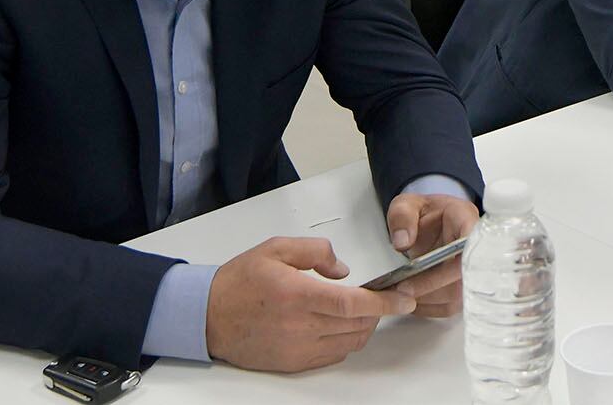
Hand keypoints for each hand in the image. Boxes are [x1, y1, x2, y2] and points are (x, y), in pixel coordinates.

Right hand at [206, 237, 416, 372]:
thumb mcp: (276, 248)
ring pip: (350, 342)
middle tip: (381, 296)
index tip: (406, 298)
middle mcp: (301, 327)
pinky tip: (339, 325)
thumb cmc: (240, 281)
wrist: (206, 316)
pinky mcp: (294, 363)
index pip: (354, 304)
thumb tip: (343, 271)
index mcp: (298, 295)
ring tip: (359, 309)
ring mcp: (298, 349)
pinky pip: (333, 355)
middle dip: (378, 311)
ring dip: (363, 326)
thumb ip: (316, 252)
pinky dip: (346, 340)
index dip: (385, 302)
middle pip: (358, 325)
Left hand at [387, 193, 479, 317]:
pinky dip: (429, 308)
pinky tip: (411, 300)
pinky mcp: (465, 289)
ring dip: (428, 299)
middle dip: (431, 286)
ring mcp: (473, 271)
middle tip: (401, 289)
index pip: (469, 246)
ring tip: (401, 294)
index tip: (417, 269)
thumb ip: (402, 216)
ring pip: (459, 296)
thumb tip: (403, 242)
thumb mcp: (407, 203)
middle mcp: (476, 247)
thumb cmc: (425, 212)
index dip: (449, 264)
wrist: (433, 223)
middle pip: (464, 277)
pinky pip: (450, 307)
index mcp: (467, 219)